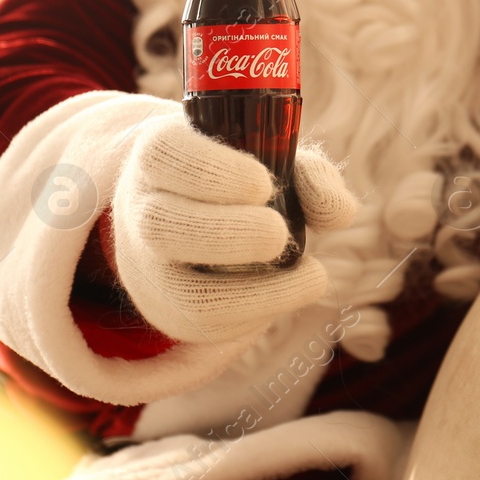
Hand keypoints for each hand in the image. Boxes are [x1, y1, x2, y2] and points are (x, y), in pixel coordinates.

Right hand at [111, 112, 357, 342]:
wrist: (180, 212)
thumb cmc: (234, 178)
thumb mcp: (271, 158)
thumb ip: (310, 174)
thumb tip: (338, 212)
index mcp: (160, 155)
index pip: (165, 155)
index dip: (212, 171)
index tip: (263, 183)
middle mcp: (140, 210)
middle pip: (161, 226)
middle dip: (227, 234)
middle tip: (278, 233)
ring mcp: (147, 267)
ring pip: (181, 291)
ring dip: (253, 292)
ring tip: (311, 276)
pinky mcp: (166, 310)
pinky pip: (204, 325)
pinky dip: (257, 313)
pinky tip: (290, 291)